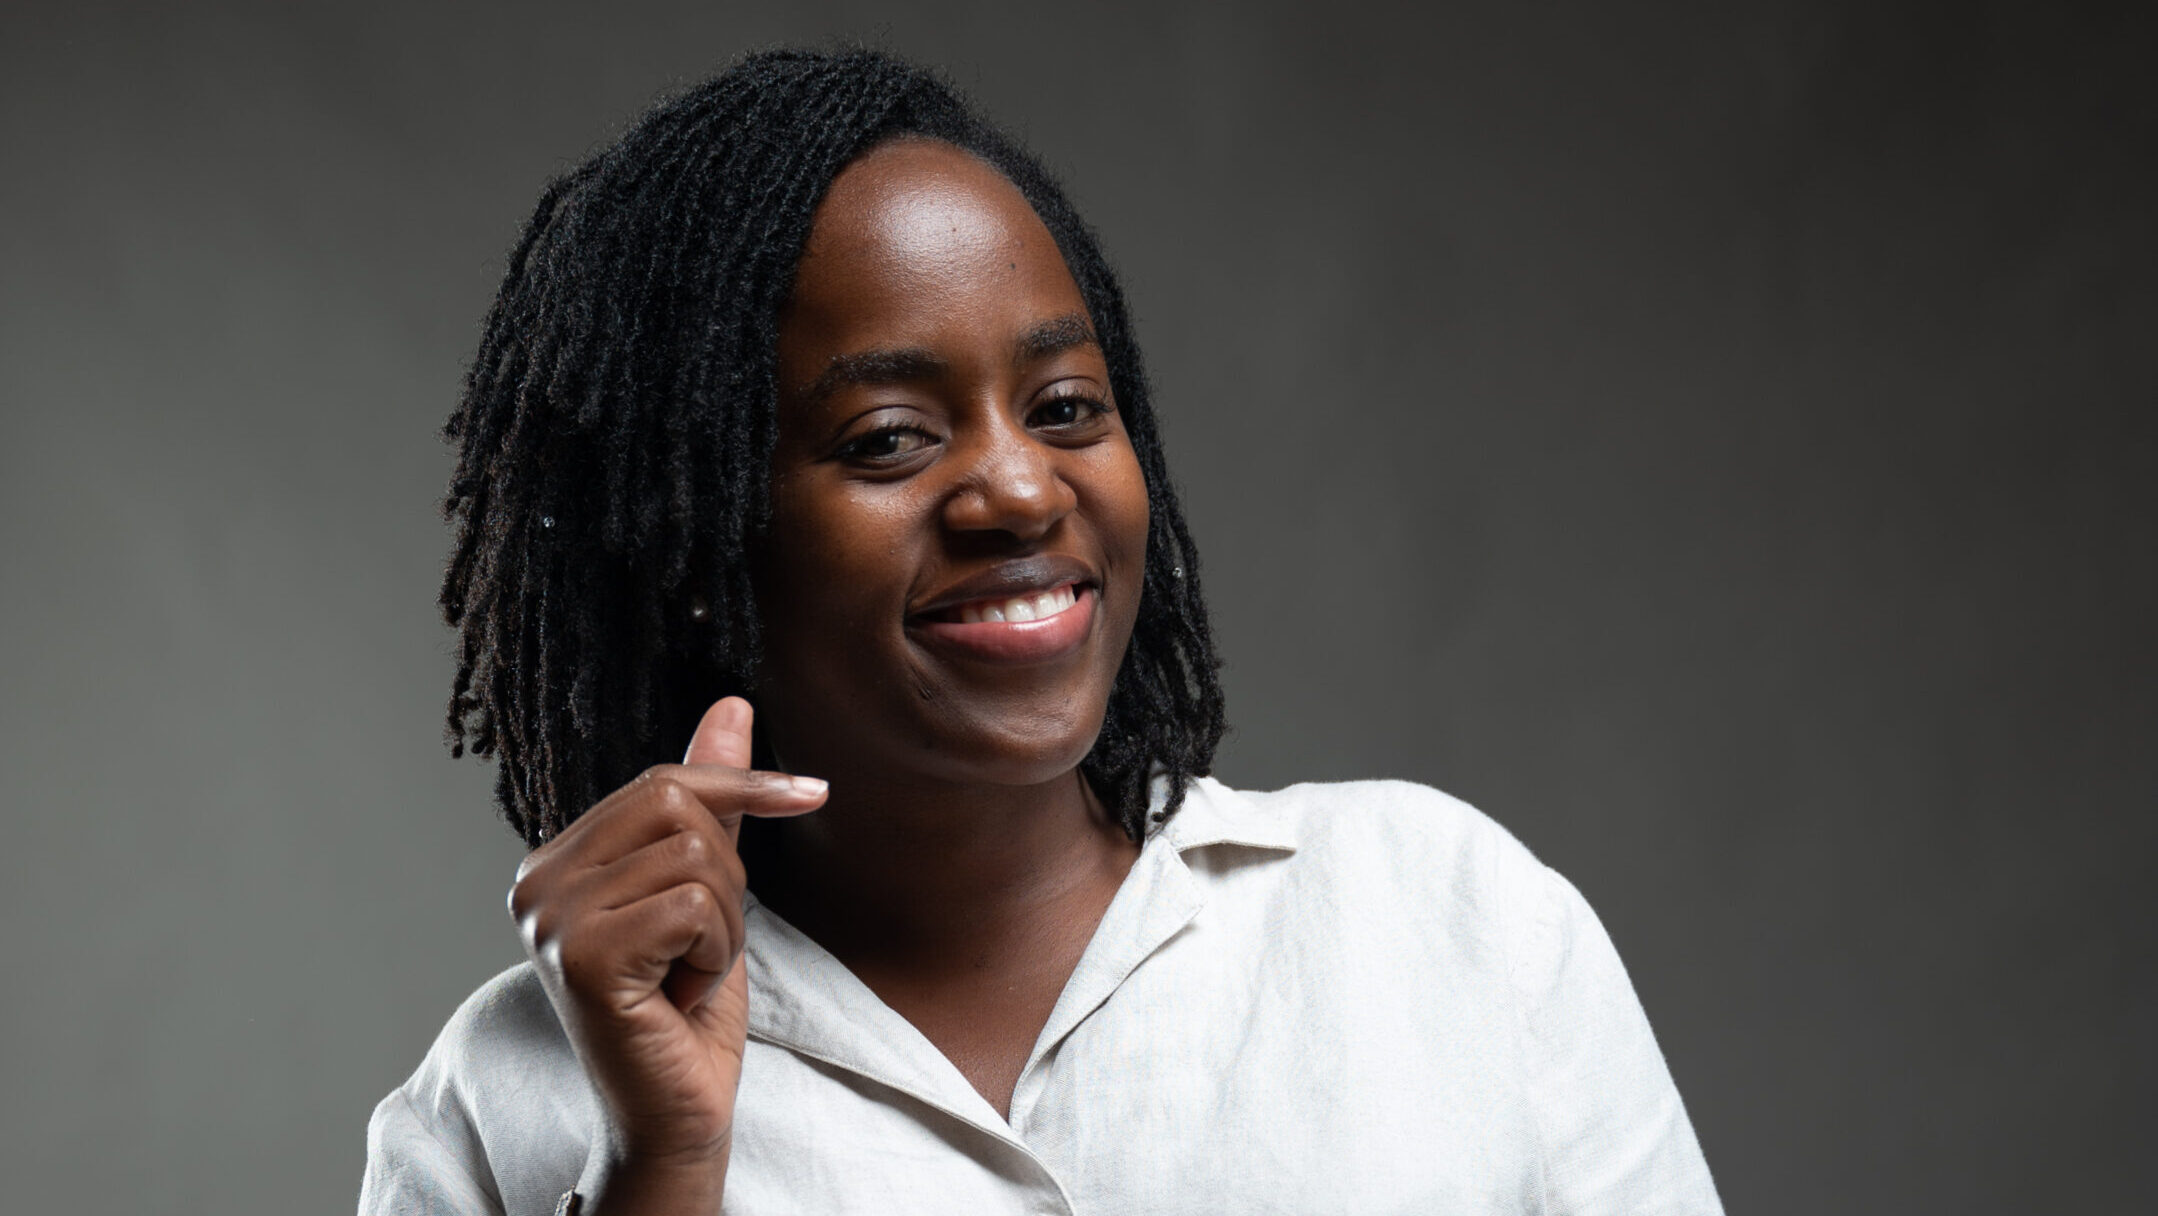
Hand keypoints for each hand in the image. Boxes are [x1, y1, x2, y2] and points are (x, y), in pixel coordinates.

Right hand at [508, 697, 824, 1204]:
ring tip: (688, 972)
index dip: (744, 785)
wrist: (677, 1110)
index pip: (660, 783)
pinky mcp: (580, 954)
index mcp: (557, 862)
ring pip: (696, 857)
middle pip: (678, 807)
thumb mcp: (707, 889)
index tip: (814, 794)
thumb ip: (710, 801)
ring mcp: (550, 918)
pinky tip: (682, 993)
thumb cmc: (687, 1007)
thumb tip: (731, 705)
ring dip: (724, 924)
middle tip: (703, 945)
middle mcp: (536, 882)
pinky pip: (693, 906)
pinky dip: (715, 953)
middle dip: (727, 877)